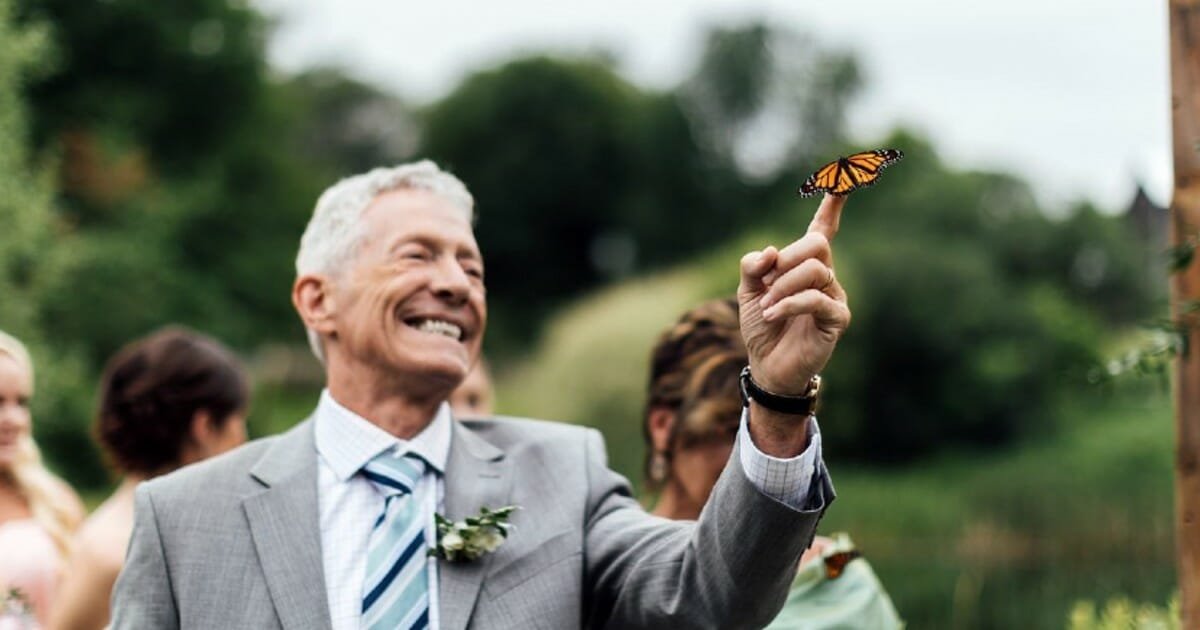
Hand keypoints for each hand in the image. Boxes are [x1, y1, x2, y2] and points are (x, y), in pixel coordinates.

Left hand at [738, 194, 850, 395]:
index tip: (841, 180)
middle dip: (788, 259)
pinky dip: (788, 304)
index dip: (831, 206)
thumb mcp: (748, 291)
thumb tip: (770, 251)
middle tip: (767, 285)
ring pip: (814, 270)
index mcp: (804, 265)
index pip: (822, 229)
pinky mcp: (837, 319)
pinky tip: (772, 315)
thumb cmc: (762, 326)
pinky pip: (816, 299)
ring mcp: (834, 296)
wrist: (767, 366)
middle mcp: (825, 276)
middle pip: (817, 244)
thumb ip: (753, 267)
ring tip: (767, 307)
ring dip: (782, 286)